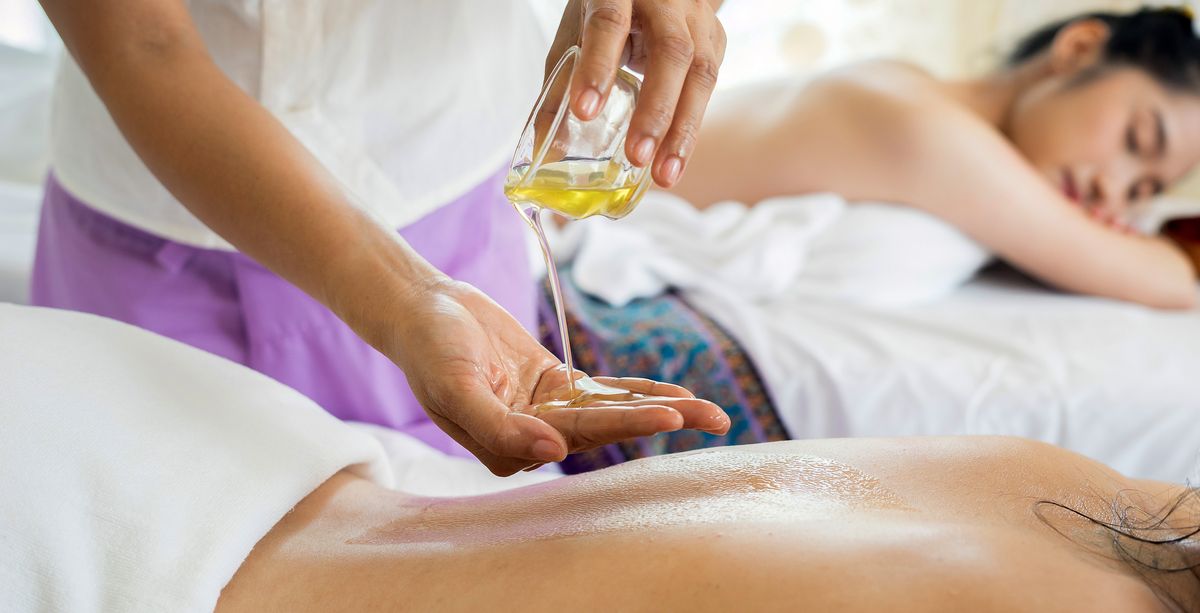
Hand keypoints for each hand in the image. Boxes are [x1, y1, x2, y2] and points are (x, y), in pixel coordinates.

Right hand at [385, 278, 729, 475]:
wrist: (422, 309)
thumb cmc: (430, 349)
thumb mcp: (455, 386)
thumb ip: (498, 426)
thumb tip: (551, 454)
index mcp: (508, 447)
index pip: (578, 437)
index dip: (626, 425)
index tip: (669, 416)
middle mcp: (533, 436)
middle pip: (607, 429)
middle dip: (661, 422)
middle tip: (715, 418)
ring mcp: (547, 411)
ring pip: (612, 412)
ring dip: (660, 408)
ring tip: (711, 412)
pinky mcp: (554, 385)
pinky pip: (603, 391)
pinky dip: (638, 391)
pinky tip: (676, 394)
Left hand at [547, 0, 726, 187]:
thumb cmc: (608, 9)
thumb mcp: (577, 33)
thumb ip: (560, 85)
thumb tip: (548, 148)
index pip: (609, 25)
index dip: (598, 68)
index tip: (585, 111)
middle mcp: (665, 2)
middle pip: (670, 52)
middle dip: (655, 110)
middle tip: (637, 156)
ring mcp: (696, 20)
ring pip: (701, 73)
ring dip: (683, 130)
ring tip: (664, 174)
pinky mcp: (715, 40)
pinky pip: (709, 87)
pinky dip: (691, 127)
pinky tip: (676, 159)